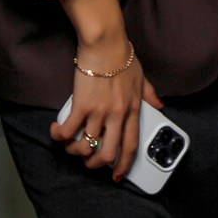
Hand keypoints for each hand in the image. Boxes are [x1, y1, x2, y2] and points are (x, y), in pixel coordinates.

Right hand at [54, 0, 163, 177]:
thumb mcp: (141, 77)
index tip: (117, 175)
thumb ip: (150, 94)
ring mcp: (99, 111)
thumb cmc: (122, 56)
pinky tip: (57, 131)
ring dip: (75, 151)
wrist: (106, 42)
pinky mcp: (82, 104)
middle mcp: (117, 115)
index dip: (124, 165)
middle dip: (95, 164)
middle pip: (108, 154)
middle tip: (87, 160)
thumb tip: (160, 105)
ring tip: (69, 145)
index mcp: (133, 110)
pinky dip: (60, 136)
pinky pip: (68, 131)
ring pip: (86, 146)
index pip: (131, 146)